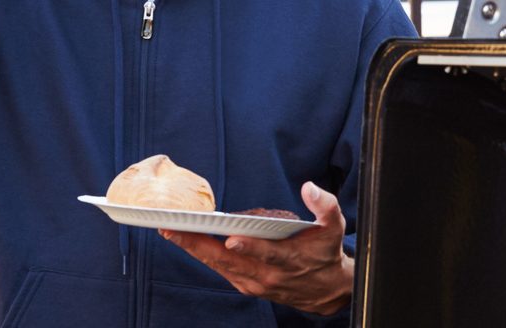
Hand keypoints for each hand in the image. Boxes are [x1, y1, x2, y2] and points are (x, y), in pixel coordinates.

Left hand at [159, 182, 354, 315]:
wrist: (325, 290)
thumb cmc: (325, 253)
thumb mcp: (334, 228)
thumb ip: (325, 206)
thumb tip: (309, 188)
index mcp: (290, 259)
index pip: (268, 254)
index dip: (250, 246)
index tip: (231, 238)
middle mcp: (268, 275)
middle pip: (230, 261)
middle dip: (200, 245)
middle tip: (174, 229)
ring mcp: (255, 283)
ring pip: (220, 266)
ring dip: (194, 250)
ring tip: (171, 232)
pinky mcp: (246, 286)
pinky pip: (220, 270)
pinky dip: (202, 256)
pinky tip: (186, 241)